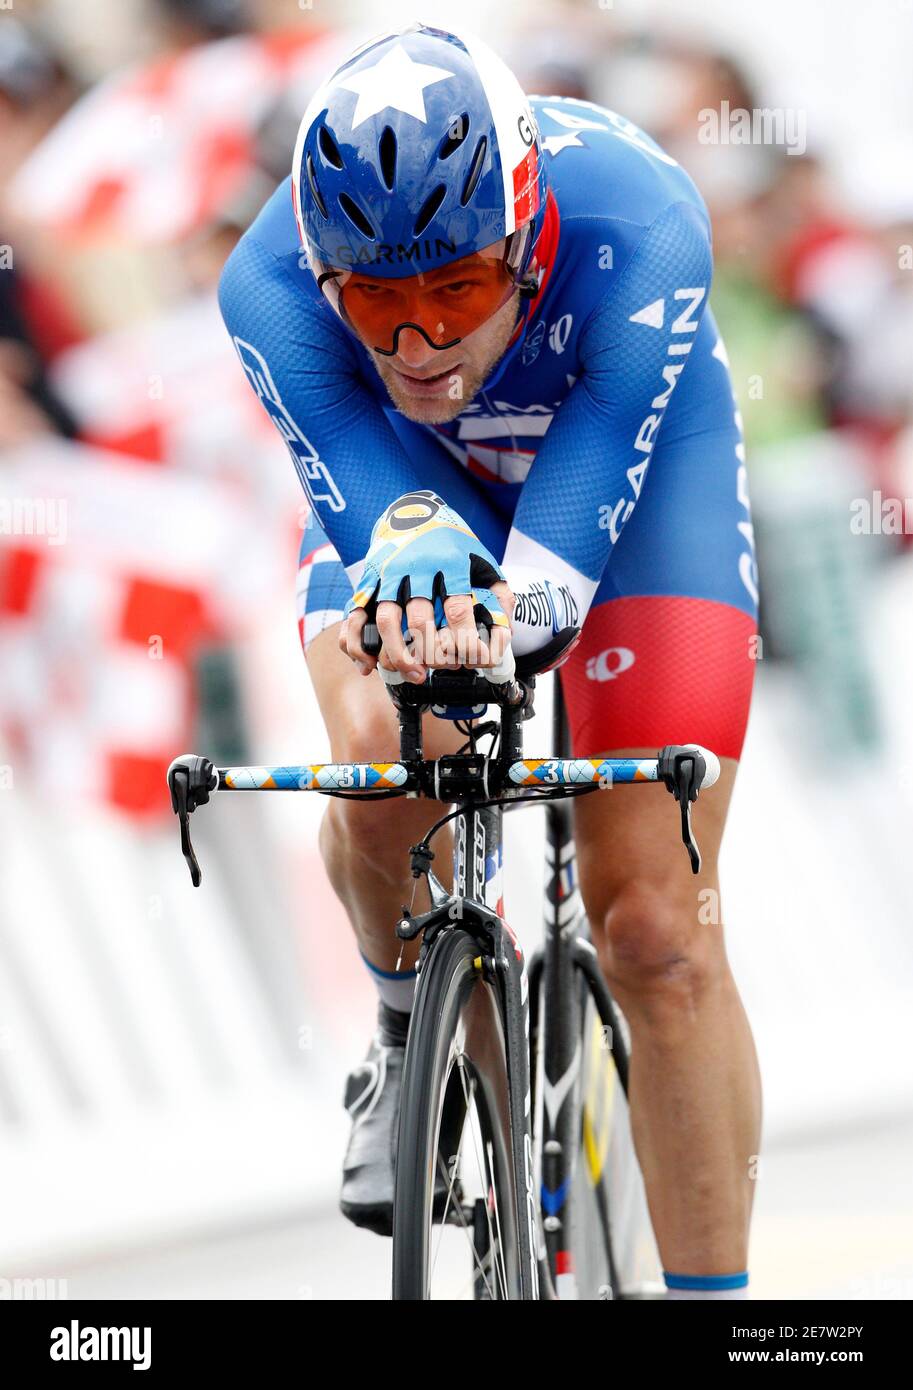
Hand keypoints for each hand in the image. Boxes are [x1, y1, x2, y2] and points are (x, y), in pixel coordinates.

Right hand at [339, 491, 514, 679]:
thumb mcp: (483, 562)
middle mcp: (416, 567)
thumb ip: (498, 596)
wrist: (414, 514)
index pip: (456, 607)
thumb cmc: (453, 546)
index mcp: (449, 561)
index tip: (473, 659)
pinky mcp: (368, 580)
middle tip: (444, 668)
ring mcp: (388, 573)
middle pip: (419, 618)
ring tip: (414, 673)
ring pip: (386, 619)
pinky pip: (357, 616)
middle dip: (432, 652)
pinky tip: (369, 665)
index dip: (464, 640)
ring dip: (397, 654)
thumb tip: (502, 635)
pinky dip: (358, 645)